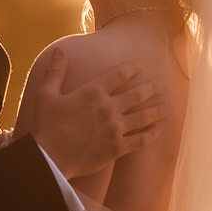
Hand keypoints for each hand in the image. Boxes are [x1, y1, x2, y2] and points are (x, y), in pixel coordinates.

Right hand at [22, 49, 164, 178]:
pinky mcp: (116, 149)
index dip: (131, 68)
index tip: (140, 66)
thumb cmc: (45, 127)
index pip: (118, 75)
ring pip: (142, 117)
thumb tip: (59, 51)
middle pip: (136, 95)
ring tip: (166, 109)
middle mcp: (107, 108)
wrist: (49, 159)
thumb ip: (55, 71)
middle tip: (160, 86)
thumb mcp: (45, 95)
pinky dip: (151, 135)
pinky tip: (157, 131)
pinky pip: (140, 141)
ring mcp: (114, 129)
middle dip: (150, 89)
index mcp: (92, 92)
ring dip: (156, 112)